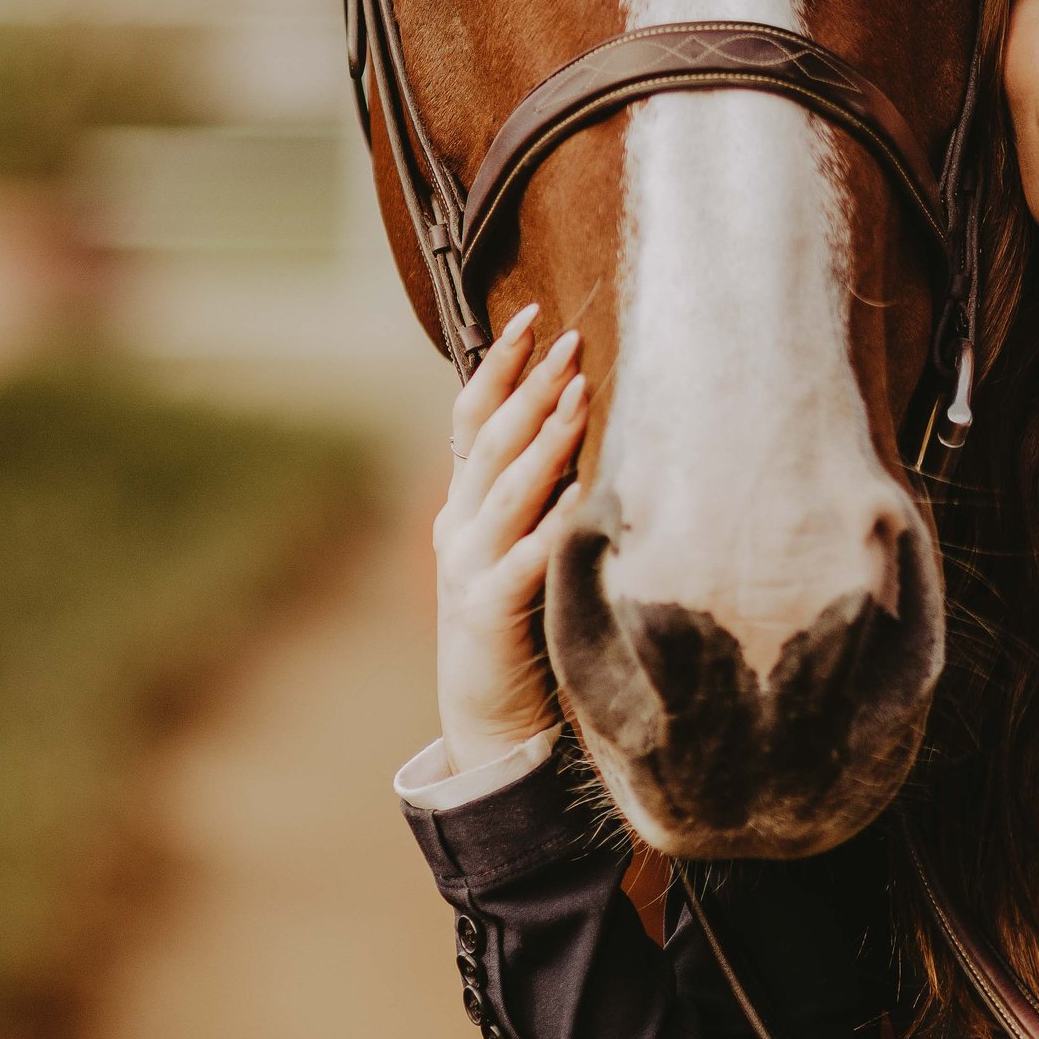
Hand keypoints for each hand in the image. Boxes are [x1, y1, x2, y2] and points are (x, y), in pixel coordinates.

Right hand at [433, 306, 588, 772]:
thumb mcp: (515, 547)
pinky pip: (523, 564)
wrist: (489, 722)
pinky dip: (550, 529)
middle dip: (531, 386)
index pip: (472, 419)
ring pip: (508, 491)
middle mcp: (459, 529)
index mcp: (463, 507)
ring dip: (544, 441)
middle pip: (491, 442)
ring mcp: (469, 571)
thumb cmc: (517, 628)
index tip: (532, 316)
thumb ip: (529, 492)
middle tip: (569, 339)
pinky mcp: (490, 615)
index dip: (499, 366)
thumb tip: (567, 420)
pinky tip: (580, 498)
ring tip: (578, 396)